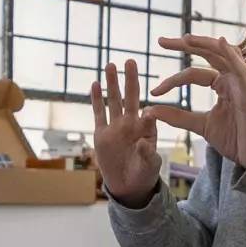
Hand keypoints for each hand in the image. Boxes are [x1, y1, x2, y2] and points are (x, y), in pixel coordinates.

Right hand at [88, 60, 165, 199]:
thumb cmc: (144, 175)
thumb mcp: (150, 165)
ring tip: (111, 65)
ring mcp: (115, 127)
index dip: (148, 111)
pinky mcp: (102, 133)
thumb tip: (144, 140)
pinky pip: (99, 113)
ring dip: (112, 84)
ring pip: (113, 101)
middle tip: (130, 61)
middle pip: (130, 98)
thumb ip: (148, 152)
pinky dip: (96, 99)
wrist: (128, 186)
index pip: (148, 116)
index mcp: (146, 131)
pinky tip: (95, 84)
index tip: (147, 110)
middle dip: (130, 80)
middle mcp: (131, 124)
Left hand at [145, 35, 245, 168]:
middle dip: (185, 45)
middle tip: (161, 41)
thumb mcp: (199, 125)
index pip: (193, 74)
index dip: (172, 81)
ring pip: (224, 55)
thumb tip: (150, 110)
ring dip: (205, 44)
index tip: (154, 92)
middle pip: (208, 54)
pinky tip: (221, 42)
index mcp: (220, 85)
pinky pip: (241, 69)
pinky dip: (232, 55)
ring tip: (185, 38)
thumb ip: (177, 117)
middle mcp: (231, 79)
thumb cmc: (233, 139)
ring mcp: (241, 83)